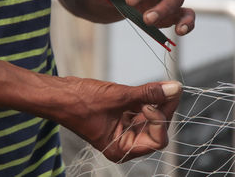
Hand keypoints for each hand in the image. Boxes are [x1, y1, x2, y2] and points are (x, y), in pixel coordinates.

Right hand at [50, 77, 181, 161]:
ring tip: (161, 85)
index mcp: (122, 148)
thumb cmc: (80, 102)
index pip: (157, 140)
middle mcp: (125, 142)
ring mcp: (123, 129)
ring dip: (157, 101)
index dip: (160, 120)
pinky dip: (148, 98)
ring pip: (151, 117)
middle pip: (157, 128)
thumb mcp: (119, 96)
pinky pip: (141, 109)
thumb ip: (149, 93)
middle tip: (169, 87)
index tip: (156, 100)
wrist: (59, 95)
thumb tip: (174, 88)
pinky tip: (153, 87)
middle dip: (163, 108)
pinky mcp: (122, 116)